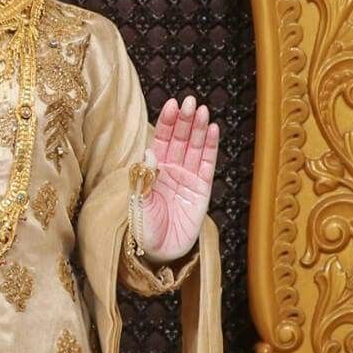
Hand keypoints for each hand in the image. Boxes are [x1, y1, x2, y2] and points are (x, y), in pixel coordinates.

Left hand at [140, 96, 218, 262]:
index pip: (161, 139)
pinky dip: (211, 147)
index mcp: (153, 169)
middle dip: (185, 120)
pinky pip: (207, 164)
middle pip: (180, 139)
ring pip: (195, 147)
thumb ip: (144, 178)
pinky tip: (213, 130)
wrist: (161, 251)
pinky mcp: (202, 188)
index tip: (173, 104)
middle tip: (190, 101)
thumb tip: (148, 152)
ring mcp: (188, 177)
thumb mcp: (138, 203)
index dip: (167, 122)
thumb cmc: (144, 228)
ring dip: (199, 128)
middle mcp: (171, 169)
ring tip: (203, 110)